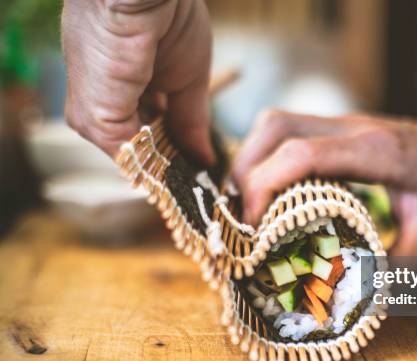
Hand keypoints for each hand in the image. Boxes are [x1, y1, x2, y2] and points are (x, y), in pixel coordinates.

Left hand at [62, 0, 214, 162]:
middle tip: (194, 170)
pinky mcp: (95, 116)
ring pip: (130, 153)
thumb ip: (191, 121)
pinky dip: (154, 162)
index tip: (193, 159)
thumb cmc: (171, 16)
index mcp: (119, 79)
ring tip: (188, 167)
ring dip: (163, 163)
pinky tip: (175, 162)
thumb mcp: (190, 78)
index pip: (143, 124)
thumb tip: (205, 159)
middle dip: (167, 156)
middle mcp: (101, 93)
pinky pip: (126, 153)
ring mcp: (94, 106)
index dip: (170, 143)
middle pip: (137, 141)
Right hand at [232, 110, 416, 254]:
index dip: (261, 187)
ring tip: (246, 206)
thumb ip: (398, 272)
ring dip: (253, 160)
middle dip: (243, 169)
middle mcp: (355, 128)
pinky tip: (274, 193)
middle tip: (237, 216)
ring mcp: (349, 124)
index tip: (250, 228)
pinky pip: (294, 132)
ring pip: (279, 123)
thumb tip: (357, 307)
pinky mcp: (347, 130)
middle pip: (275, 126)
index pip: (299, 155)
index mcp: (376, 150)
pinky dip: (271, 158)